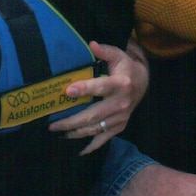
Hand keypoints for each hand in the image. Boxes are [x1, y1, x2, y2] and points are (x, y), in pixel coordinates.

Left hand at [48, 40, 147, 154]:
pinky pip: (105, 138)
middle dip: (72, 121)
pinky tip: (80, 151)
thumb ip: (104, 51)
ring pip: (96, 128)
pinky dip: (92, 146)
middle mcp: (121, 103)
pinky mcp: (120, 126)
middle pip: (93, 115)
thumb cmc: (125, 67)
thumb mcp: (118, 55)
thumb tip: (91, 44)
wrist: (142, 83)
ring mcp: (121, 117)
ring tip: (59, 133)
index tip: (68, 91)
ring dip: (76, 133)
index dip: (84, 89)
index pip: (100, 87)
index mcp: (120, 84)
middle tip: (53, 124)